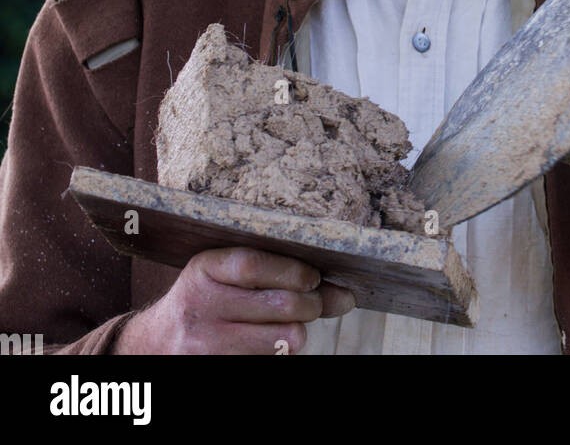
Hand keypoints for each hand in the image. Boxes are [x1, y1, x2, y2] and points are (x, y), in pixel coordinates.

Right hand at [112, 247, 355, 354]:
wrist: (156, 343)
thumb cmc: (207, 302)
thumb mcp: (225, 278)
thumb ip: (280, 277)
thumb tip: (345, 297)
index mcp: (203, 270)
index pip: (253, 266)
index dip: (292, 271)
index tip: (313, 276)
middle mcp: (200, 306)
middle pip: (278, 306)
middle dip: (310, 305)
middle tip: (314, 303)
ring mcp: (205, 345)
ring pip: (280, 341)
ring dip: (297, 334)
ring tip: (292, 326)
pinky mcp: (213, 370)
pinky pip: (267, 364)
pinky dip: (279, 355)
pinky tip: (271, 345)